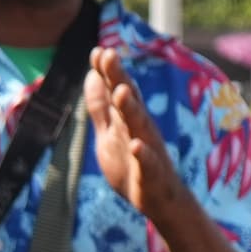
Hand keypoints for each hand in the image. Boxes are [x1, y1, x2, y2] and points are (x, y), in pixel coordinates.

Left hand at [85, 46, 177, 220]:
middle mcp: (140, 129)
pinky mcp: (152, 174)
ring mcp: (148, 149)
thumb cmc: (133, 165)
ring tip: (121, 92)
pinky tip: (137, 146)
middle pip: (128, 100)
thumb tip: (92, 75)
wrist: (158, 200)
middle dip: (119, 78)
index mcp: (127, 119)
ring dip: (131, 109)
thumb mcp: (110, 133)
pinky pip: (148, 163)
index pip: (116, 90)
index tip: (97, 50)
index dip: (107, 72)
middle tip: (109, 54)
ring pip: (139, 126)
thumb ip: (101, 107)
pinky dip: (143, 154)